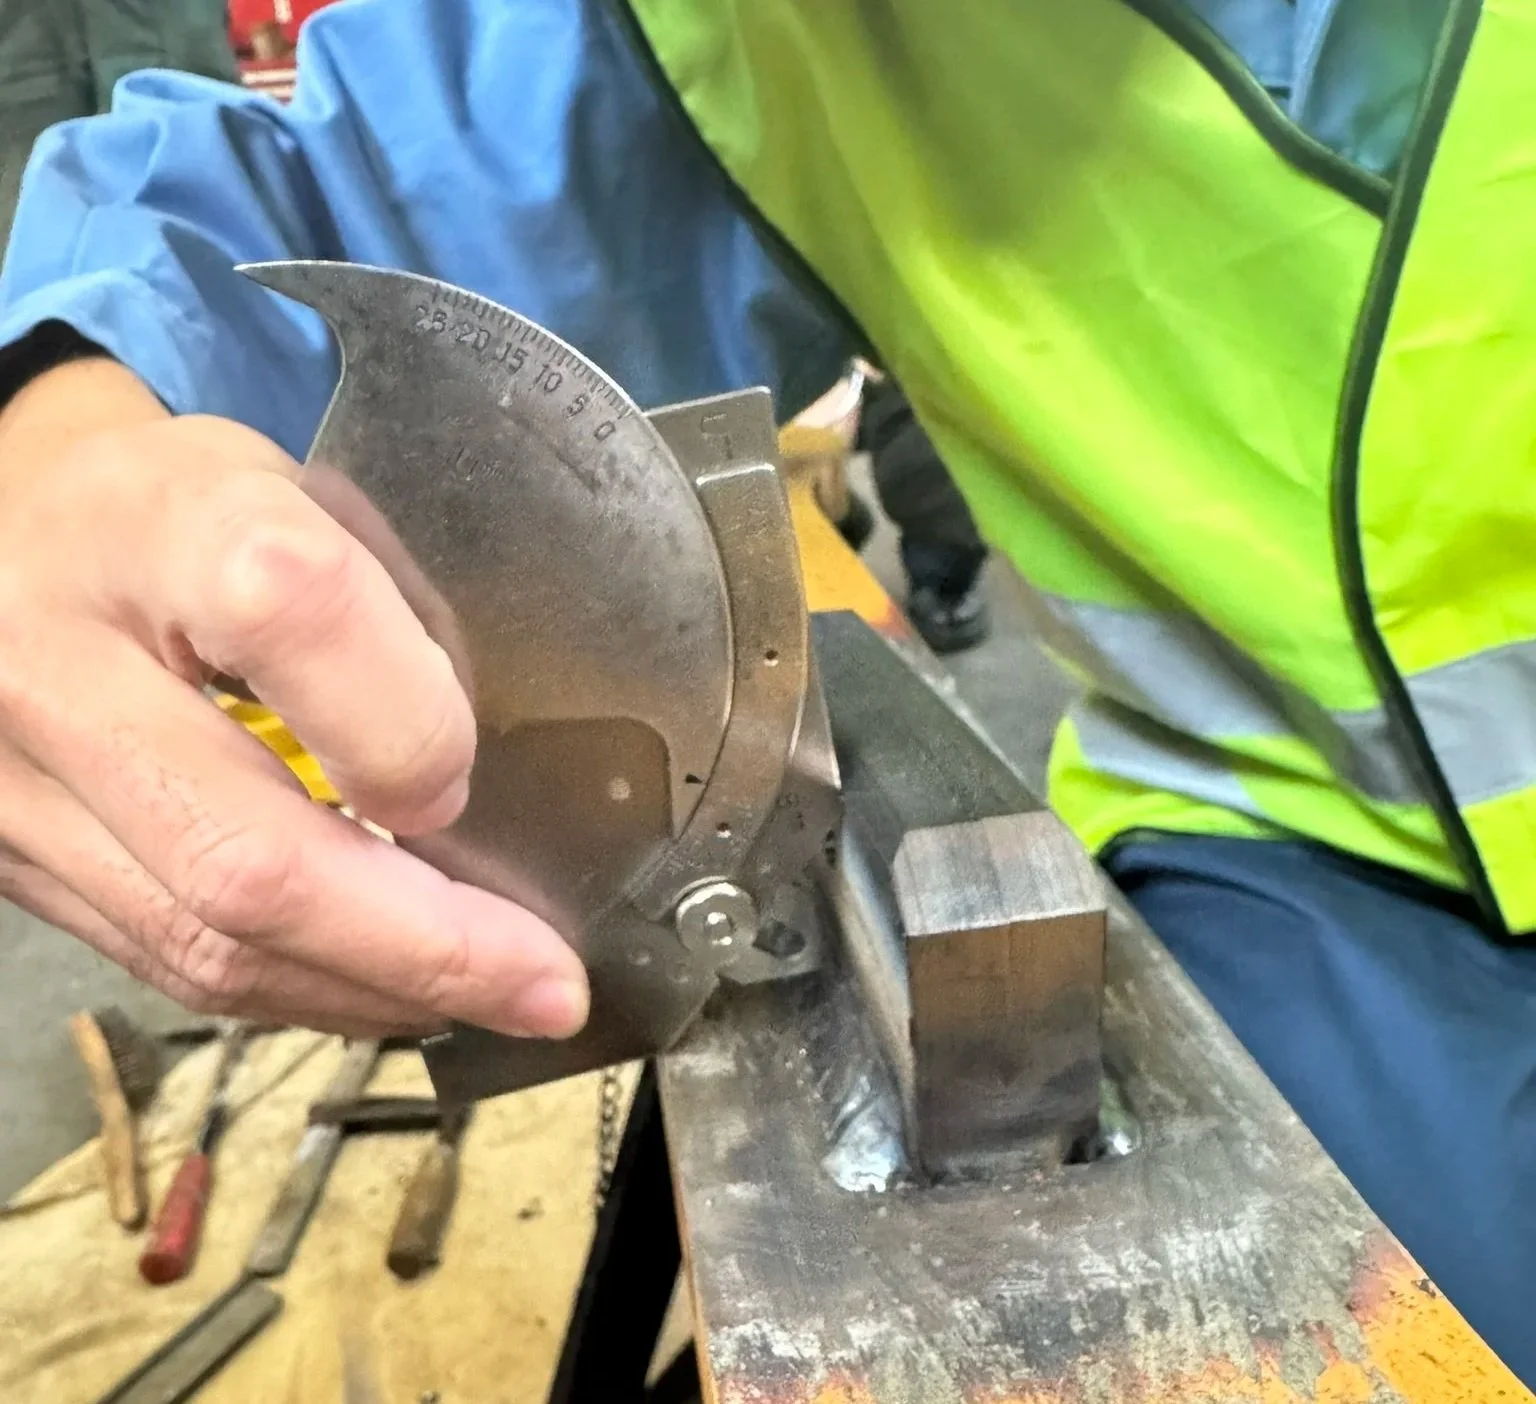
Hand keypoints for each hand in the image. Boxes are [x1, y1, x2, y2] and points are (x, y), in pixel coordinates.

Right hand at [0, 358, 587, 1036]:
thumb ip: (384, 615)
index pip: (295, 618)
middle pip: (248, 859)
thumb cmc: (175, 507)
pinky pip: (171, 962)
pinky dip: (298, 985)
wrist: (2, 532)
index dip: (405, 727)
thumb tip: (476, 778)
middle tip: (546, 987)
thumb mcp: (296, 494)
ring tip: (486, 995)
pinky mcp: (12, 863)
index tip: (464, 783)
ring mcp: (18, 785)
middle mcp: (59, 664)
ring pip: (210, 946)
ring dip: (373, 991)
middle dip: (428, 948)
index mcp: (156, 524)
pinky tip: (380, 983)